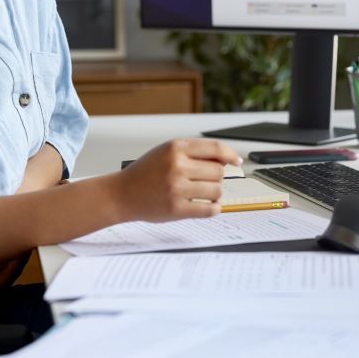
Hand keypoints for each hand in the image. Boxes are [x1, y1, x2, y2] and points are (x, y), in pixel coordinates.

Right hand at [112, 138, 241, 222]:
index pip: (215, 148)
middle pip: (218, 171)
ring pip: (216, 190)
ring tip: (204, 193)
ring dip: (215, 193)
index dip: (230, 154)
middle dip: (218, 176)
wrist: (122, 194)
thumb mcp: (166, 151)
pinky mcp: (176, 209)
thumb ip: (193, 152)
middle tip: (208, 180)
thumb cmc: (145, 172)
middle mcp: (177, 166)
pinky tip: (209, 206)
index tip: (236, 161)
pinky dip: (214, 208)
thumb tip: (225, 160)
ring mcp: (177, 188)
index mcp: (175, 148)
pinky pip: (209, 209)